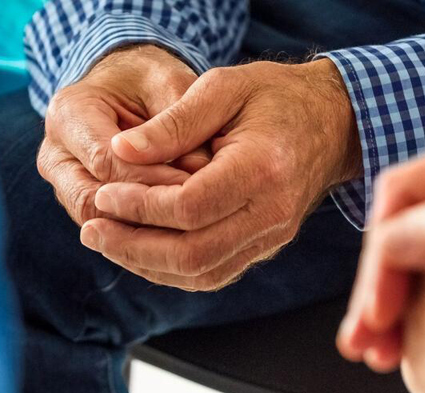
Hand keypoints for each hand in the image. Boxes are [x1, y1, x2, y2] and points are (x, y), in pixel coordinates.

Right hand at [37, 45, 201, 224]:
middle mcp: (56, 153)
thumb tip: (199, 173)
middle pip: (92, 202)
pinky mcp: (81, 204)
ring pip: (99, 224)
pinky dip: (144, 235)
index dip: (151, 180)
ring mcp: (64, 184)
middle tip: (196, 216)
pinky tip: (182, 232)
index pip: (105, 161)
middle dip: (145, 212)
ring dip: (145, 229)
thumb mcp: (169, 84)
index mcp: (69, 113)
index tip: (196, 187)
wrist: (128, 87)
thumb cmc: (151, 81)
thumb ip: (180, 124)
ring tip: (192, 226)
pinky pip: (109, 232)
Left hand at [76, 59, 361, 290]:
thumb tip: (119, 152)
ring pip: (202, 273)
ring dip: (147, 264)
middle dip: (134, 246)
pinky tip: (138, 249)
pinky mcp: (266, 247)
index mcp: (264, 168)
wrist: (332, 122)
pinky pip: (214, 273)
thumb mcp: (224, 86)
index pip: (191, 207)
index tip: (104, 194)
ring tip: (106, 240)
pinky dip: (170, 269)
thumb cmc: (275, 96)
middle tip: (92, 228)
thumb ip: (172, 122)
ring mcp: (273, 236)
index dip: (140, 207)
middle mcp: (273, 212)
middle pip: (194, 253)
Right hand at [336, 121, 424, 392]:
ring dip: (396, 307)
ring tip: (383, 354)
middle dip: (380, 288)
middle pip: (404, 229)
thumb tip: (396, 239)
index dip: (380, 257)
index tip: (377, 311)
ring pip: (420, 262)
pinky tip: (418, 347)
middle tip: (368, 343)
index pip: (402, 196)